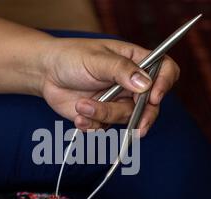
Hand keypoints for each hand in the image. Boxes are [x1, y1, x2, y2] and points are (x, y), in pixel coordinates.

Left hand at [42, 38, 179, 136]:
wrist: (46, 73)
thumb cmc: (72, 57)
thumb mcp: (97, 59)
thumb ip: (121, 70)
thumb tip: (146, 84)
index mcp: (135, 62)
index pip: (164, 70)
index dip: (164, 83)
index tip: (154, 97)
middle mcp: (131, 84)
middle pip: (150, 104)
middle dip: (141, 117)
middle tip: (137, 128)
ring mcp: (118, 101)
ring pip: (125, 119)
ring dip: (103, 116)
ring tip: (81, 106)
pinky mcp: (104, 117)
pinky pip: (106, 129)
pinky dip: (92, 126)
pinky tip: (78, 116)